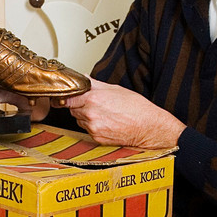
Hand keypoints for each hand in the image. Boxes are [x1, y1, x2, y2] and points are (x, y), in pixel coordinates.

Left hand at [63, 80, 185, 148]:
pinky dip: (92, 126)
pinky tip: (106, 122)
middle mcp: (90, 113)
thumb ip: (95, 84)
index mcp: (93, 98)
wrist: (148, 127)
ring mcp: (92, 127)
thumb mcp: (115, 89)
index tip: (73, 96)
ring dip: (85, 116)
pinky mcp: (96, 137)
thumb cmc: (136, 108)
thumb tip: (83, 78)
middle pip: (73, 109)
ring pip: (79, 120)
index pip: (69, 98)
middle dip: (80, 106)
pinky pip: (87, 130)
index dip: (71, 96)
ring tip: (103, 113)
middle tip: (95, 104)